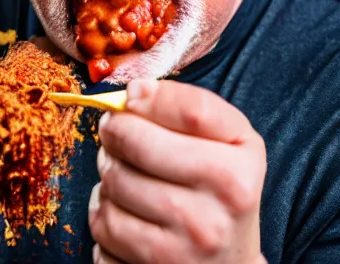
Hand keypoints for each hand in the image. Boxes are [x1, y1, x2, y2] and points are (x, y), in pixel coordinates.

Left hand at [89, 79, 266, 263]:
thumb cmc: (220, 191)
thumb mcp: (228, 145)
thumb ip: (187, 108)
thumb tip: (134, 92)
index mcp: (238, 172)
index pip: (189, 112)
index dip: (149, 97)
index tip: (133, 97)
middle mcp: (214, 214)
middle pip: (134, 143)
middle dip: (115, 131)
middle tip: (118, 133)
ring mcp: (182, 250)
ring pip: (111, 183)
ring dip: (108, 173)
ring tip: (127, 175)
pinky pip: (101, 225)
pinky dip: (104, 212)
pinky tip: (125, 212)